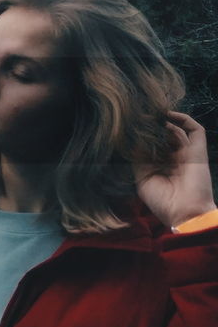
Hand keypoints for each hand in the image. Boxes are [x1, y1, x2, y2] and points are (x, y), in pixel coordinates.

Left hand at [133, 111, 216, 227]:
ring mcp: (187, 153)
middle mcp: (175, 157)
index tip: (128, 125)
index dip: (143, 135)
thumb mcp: (143, 179)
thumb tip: (131, 141)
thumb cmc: (163, 202)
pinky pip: (195, 130)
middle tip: (138, 115)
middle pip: (164, 134)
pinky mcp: (198, 151)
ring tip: (149, 113)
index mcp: (162, 165)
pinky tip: (168, 114)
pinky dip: (184, 119)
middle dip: (152, 125)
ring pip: (177, 129)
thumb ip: (138, 159)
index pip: (152, 144)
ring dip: (164, 120)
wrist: (185, 213)